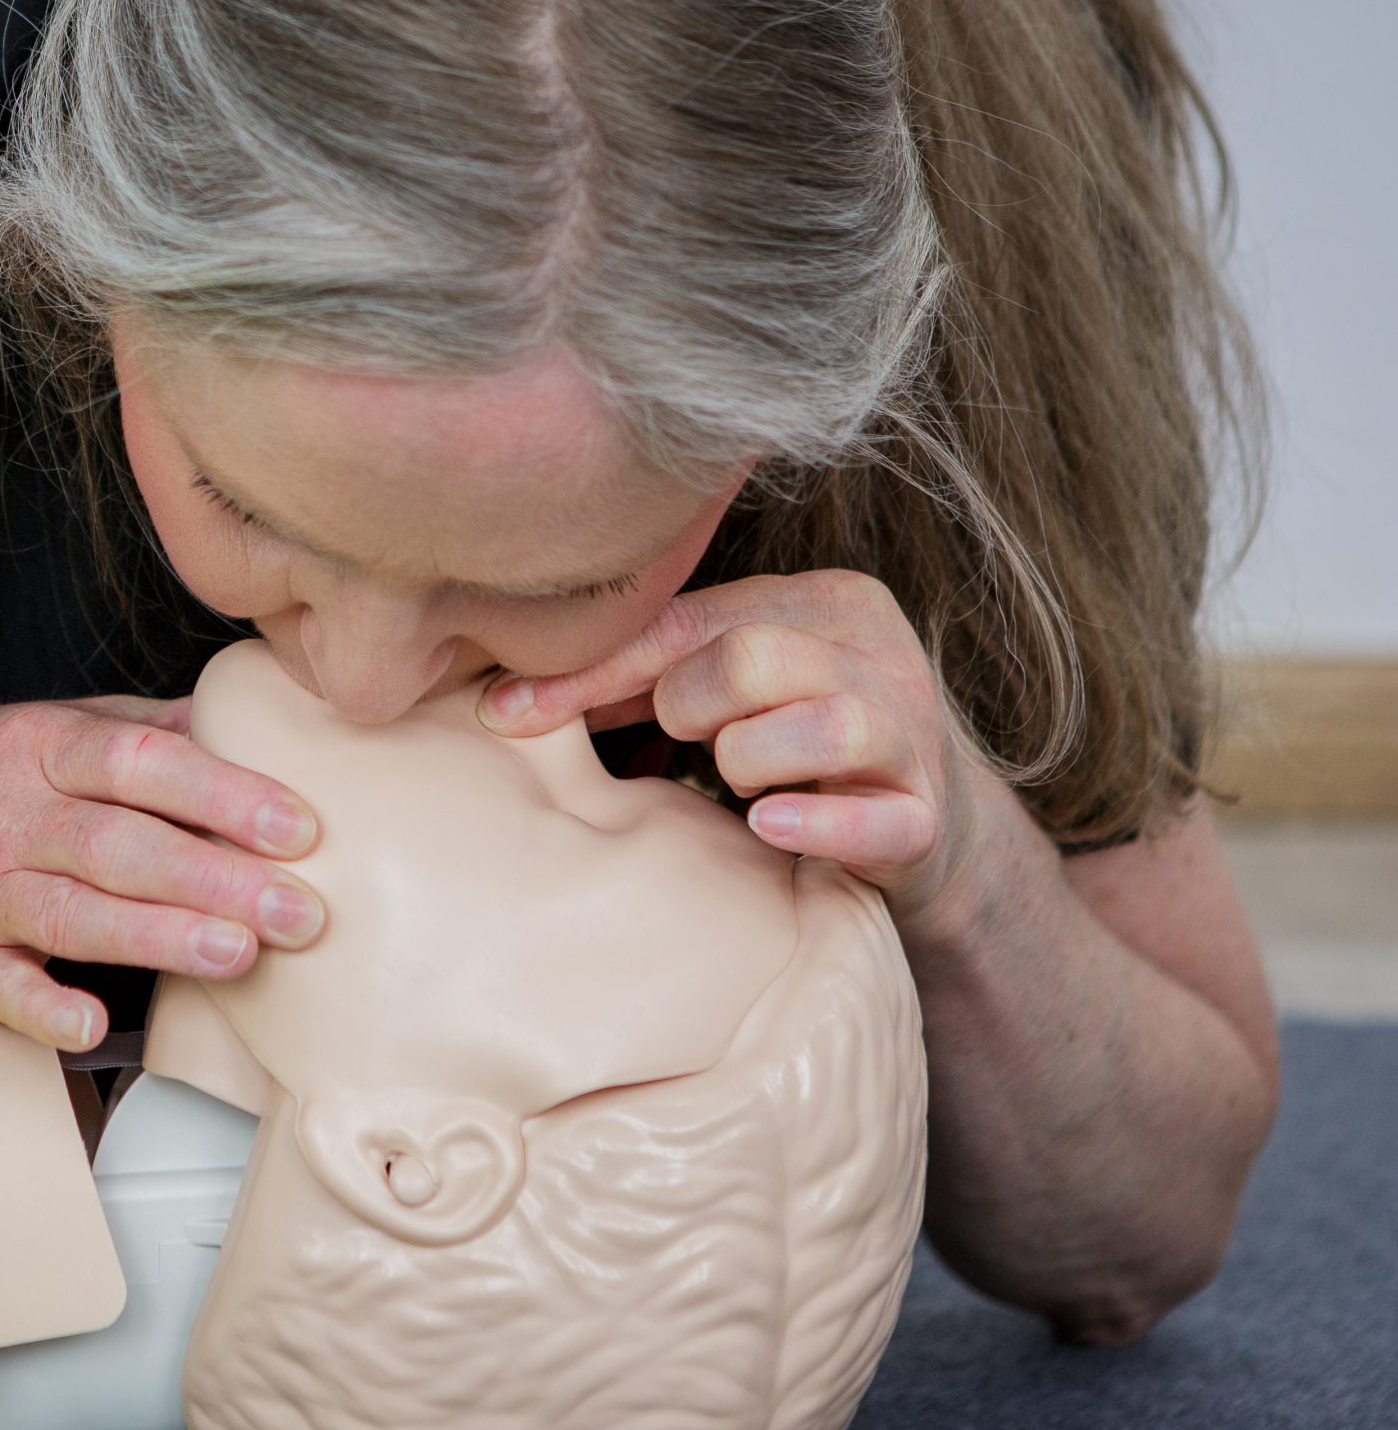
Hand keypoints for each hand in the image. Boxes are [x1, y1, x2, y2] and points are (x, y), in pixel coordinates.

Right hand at [0, 696, 326, 1051]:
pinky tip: (94, 1025)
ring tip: (238, 957)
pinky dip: (42, 1009)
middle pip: (119, 844)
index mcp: (37, 747)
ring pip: (71, 915)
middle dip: (216, 879)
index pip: (140, 762)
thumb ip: (136, 729)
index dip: (223, 793)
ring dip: (157, 937)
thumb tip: (246, 725)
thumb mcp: (32, 727)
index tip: (298, 826)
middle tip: (300, 911)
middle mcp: (5, 816)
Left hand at [474, 571, 986, 920]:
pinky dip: (815, 822)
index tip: (505, 712)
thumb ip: (637, 677)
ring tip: (743, 785)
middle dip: (689, 709)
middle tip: (688, 742)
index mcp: (821, 600)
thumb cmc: (790, 748)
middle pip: (749, 659)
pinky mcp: (925, 817)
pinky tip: (767, 827)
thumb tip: (507, 694)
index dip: (592, 669)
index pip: (687, 619)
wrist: (922, 829)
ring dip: (749, 762)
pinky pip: (873, 819)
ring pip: (817, 725)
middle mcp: (877, 650)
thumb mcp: (722, 694)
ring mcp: (911, 732)